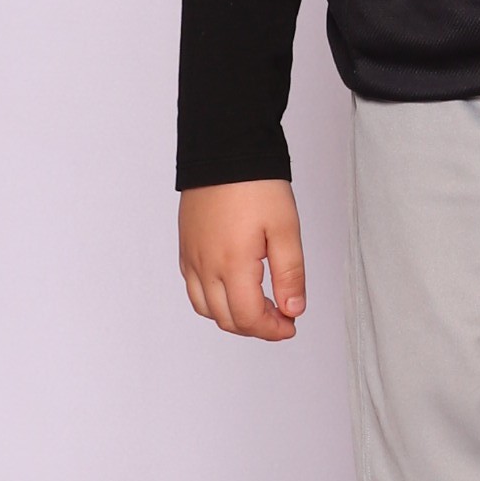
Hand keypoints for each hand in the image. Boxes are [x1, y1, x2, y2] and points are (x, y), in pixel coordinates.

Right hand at [179, 181, 307, 339]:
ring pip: (206, 309)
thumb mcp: (286, 229)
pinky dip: (213, 300)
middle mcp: (206, 267)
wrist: (224, 150)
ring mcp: (192, 258)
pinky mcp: (186, 248)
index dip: (273, 330)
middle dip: (256, 327)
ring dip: (233, 316)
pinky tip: (234, 288)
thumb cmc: (256, 184)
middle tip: (281, 318)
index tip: (291, 325)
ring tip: (259, 305)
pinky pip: (194, 289)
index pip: (249, 318)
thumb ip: (290, 275)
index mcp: (232, 265)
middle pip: (227, 320)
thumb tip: (293, 310)